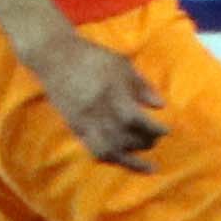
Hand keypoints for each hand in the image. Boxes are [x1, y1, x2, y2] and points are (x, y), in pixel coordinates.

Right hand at [28, 33, 165, 171]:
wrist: (54, 56)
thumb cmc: (92, 57)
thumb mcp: (121, 64)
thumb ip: (141, 85)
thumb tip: (161, 105)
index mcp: (111, 93)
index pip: (136, 120)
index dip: (154, 129)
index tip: (166, 131)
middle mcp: (98, 111)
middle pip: (125, 137)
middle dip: (145, 142)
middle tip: (155, 140)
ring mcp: (85, 121)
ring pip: (110, 151)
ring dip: (130, 161)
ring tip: (145, 164)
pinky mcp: (75, 127)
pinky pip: (94, 150)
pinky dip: (111, 158)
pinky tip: (121, 160)